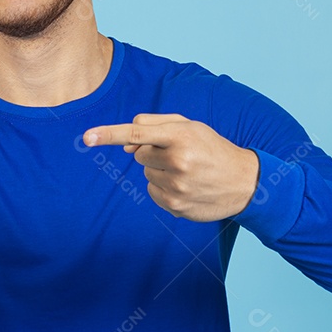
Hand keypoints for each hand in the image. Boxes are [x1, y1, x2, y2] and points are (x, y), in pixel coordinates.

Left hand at [83, 113, 258, 221]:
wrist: (244, 182)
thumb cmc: (211, 148)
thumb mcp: (189, 126)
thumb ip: (154, 125)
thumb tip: (125, 144)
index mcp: (181, 136)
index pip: (136, 132)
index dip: (108, 134)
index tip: (86, 137)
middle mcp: (178, 161)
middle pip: (138, 153)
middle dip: (152, 152)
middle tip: (179, 154)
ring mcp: (176, 186)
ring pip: (145, 173)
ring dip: (159, 170)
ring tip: (187, 171)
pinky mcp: (175, 206)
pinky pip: (151, 191)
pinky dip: (163, 187)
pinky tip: (185, 186)